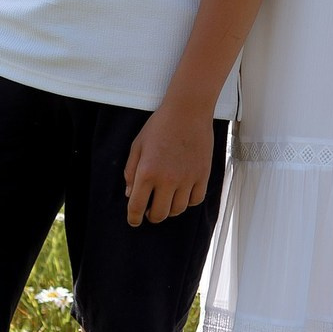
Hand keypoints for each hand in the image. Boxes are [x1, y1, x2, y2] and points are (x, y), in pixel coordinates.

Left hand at [123, 103, 214, 225]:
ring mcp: (187, 179)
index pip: (136, 207)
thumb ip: (131, 171)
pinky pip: (195, 200)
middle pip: (159, 214)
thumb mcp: (138, 145)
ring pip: (178, 210)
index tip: (134, 220)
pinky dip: (188, 201)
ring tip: (166, 200)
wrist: (188, 111)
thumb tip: (130, 194)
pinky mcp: (202, 175)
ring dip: (169, 209)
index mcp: (147, 172)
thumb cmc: (160, 125)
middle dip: (151, 216)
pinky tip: (183, 193)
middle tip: (150, 209)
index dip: (134, 218)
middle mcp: (167, 180)